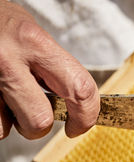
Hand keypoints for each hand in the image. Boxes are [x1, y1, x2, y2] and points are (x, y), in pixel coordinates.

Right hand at [0, 1, 99, 139]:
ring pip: (8, 128)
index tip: (80, 126)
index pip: (79, 89)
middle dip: (42, 125)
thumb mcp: (34, 37)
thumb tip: (78, 101)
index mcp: (35, 43)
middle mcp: (9, 60)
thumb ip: (55, 68)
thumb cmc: (1, 23)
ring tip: (9, 99)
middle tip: (40, 117)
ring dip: (13, 122)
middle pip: (40, 119)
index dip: (86, 116)